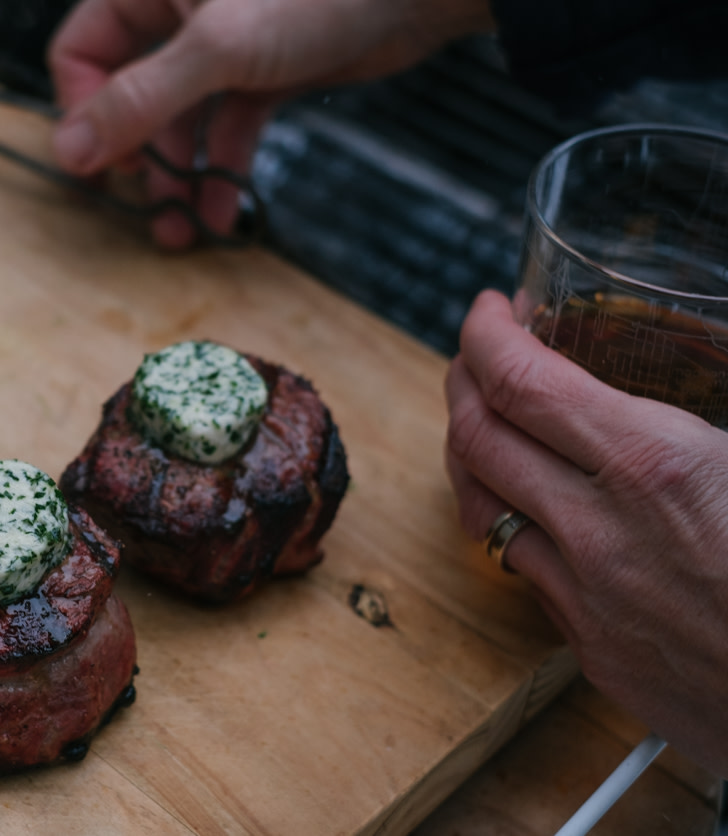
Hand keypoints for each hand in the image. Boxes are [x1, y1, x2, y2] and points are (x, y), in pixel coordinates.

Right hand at [48, 0, 493, 247]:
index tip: (99, 169)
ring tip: (184, 230)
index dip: (83, 113)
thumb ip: (139, 99)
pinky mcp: (261, 75)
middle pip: (130, 96)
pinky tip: (223, 213)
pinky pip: (225, 130)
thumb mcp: (216, 49)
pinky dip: (222, 171)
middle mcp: (177, 16)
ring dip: (180, 178)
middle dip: (139, 160)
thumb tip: (70, 149)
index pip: (81, 53)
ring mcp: (221, 49)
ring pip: (180, 123)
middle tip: (147, 210)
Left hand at [446, 289, 727, 777]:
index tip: (489, 311)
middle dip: (463, 381)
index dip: (485, 335)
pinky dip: (511, 522)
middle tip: (477, 356)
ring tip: (486, 422)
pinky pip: (523, 570)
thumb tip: (711, 357)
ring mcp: (586, 596)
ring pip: (479, 506)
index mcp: (654, 465)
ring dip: (471, 452)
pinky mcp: (592, 649)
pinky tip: (535, 507)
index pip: (519, 381)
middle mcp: (599, 530)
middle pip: (476, 437)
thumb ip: (719, 393)